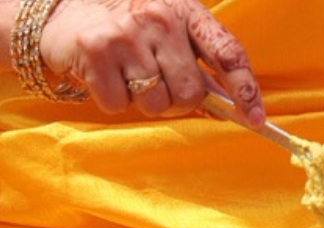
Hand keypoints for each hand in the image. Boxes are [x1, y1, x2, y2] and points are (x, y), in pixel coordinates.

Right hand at [39, 0, 263, 124]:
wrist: (67, 12)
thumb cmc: (134, 32)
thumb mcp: (173, 37)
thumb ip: (202, 68)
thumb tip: (234, 110)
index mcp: (187, 12)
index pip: (228, 53)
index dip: (246, 90)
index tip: (256, 119)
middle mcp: (159, 17)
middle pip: (190, 92)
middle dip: (179, 101)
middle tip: (159, 85)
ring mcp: (127, 33)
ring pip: (157, 103)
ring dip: (146, 102)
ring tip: (131, 76)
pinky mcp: (95, 51)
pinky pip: (119, 104)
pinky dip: (114, 101)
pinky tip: (108, 77)